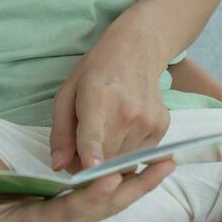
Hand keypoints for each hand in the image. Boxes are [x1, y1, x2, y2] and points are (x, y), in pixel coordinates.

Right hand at [0, 158, 176, 221]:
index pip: (67, 211)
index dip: (90, 197)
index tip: (114, 178)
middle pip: (103, 209)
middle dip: (135, 189)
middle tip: (165, 165)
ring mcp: (63, 221)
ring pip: (108, 205)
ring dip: (138, 186)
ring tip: (166, 162)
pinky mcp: (64, 215)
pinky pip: (99, 201)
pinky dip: (123, 187)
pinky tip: (142, 170)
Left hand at [49, 21, 170, 172]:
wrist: (137, 51)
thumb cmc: (97, 72)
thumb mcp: (67, 93)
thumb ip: (60, 132)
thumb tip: (58, 165)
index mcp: (97, 99)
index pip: (93, 134)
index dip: (91, 154)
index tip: (91, 169)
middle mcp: (127, 111)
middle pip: (106, 159)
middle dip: (91, 165)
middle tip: (82, 151)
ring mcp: (148, 119)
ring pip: (123, 162)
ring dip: (110, 160)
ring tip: (106, 134)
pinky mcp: (162, 126)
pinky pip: (139, 156)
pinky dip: (127, 151)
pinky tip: (124, 129)